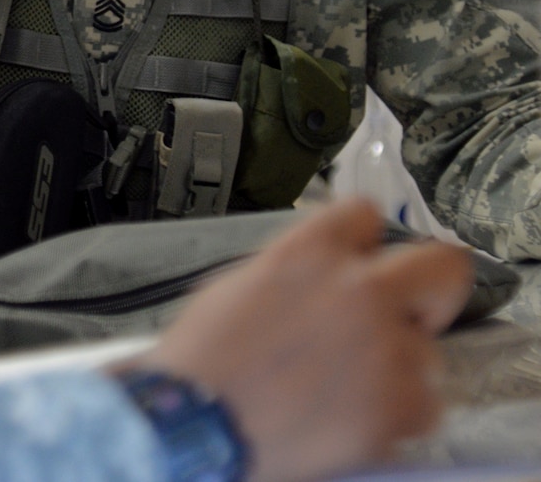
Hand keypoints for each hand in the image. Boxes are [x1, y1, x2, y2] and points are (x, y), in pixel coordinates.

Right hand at [134, 199, 472, 481]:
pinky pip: (424, 404)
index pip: (367, 216)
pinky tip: (352, 417)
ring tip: (346, 388)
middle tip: (410, 314)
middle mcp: (357, 289)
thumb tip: (326, 277)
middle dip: (430, 289)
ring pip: (427, 351)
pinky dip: (395, 415)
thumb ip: (296, 270)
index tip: (363, 263)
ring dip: (395, 367)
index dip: (364, 243)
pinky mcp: (401, 403)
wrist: (195, 423)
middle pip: (443, 266)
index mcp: (310, 252)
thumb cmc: (204, 361)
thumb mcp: (238, 285)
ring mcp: (386, 347)